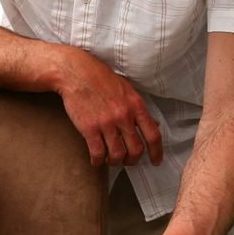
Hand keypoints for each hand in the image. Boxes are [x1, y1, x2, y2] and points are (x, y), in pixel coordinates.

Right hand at [56, 48, 161, 166]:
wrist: (76, 72)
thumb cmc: (101, 80)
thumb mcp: (127, 91)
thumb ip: (139, 109)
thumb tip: (154, 125)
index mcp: (136, 106)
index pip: (153, 135)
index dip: (157, 152)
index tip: (156, 162)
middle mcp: (123, 116)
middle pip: (136, 150)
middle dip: (132, 160)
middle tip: (127, 160)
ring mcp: (106, 123)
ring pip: (117, 155)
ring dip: (115, 161)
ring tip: (110, 158)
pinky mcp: (89, 128)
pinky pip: (98, 154)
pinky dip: (98, 161)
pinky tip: (97, 159)